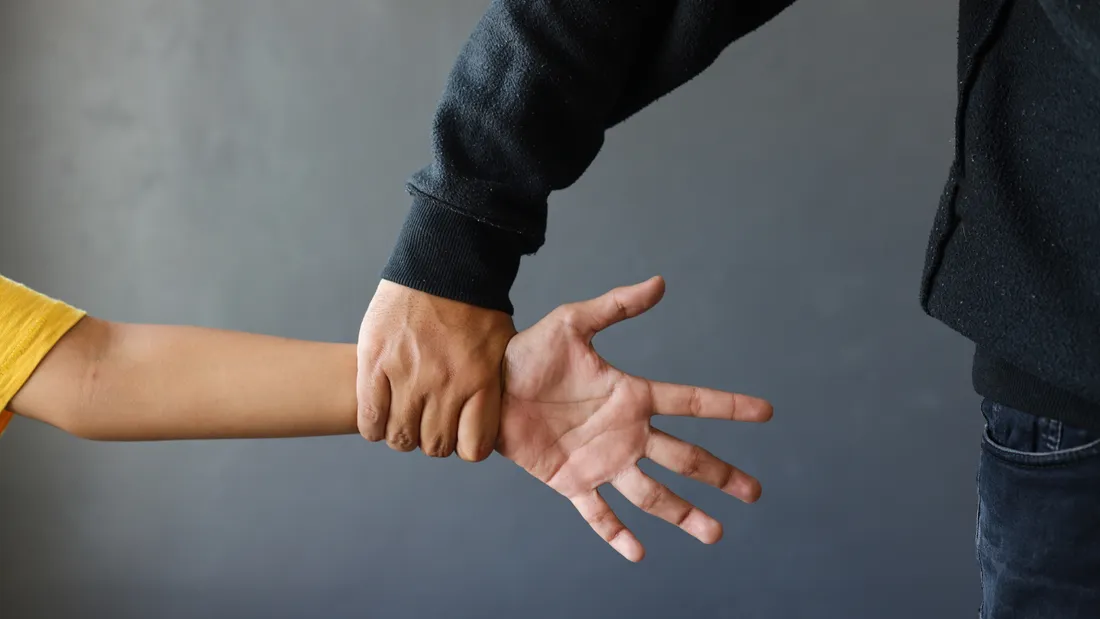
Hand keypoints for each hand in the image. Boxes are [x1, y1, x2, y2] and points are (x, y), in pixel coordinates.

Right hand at [357, 281, 515, 459]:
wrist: (444, 262)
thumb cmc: (476, 304)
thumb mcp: (502, 347)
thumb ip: (492, 384)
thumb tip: (485, 417)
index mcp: (480, 382)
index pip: (473, 448)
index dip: (464, 446)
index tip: (460, 434)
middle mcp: (445, 385)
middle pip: (434, 445)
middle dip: (432, 440)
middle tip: (428, 423)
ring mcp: (408, 375)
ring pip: (401, 438)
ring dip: (402, 434)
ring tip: (403, 418)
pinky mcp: (375, 363)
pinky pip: (370, 419)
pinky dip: (374, 426)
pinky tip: (380, 417)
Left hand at [499, 276, 772, 561]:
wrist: (487, 386)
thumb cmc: (529, 353)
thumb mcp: (573, 322)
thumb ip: (616, 306)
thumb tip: (660, 281)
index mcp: (632, 395)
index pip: (690, 402)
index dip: (728, 406)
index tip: (766, 412)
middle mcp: (625, 433)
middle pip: (684, 457)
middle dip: (720, 475)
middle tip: (755, 492)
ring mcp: (602, 461)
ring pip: (652, 492)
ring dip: (683, 513)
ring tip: (714, 533)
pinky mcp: (572, 482)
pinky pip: (598, 513)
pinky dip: (616, 533)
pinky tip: (637, 553)